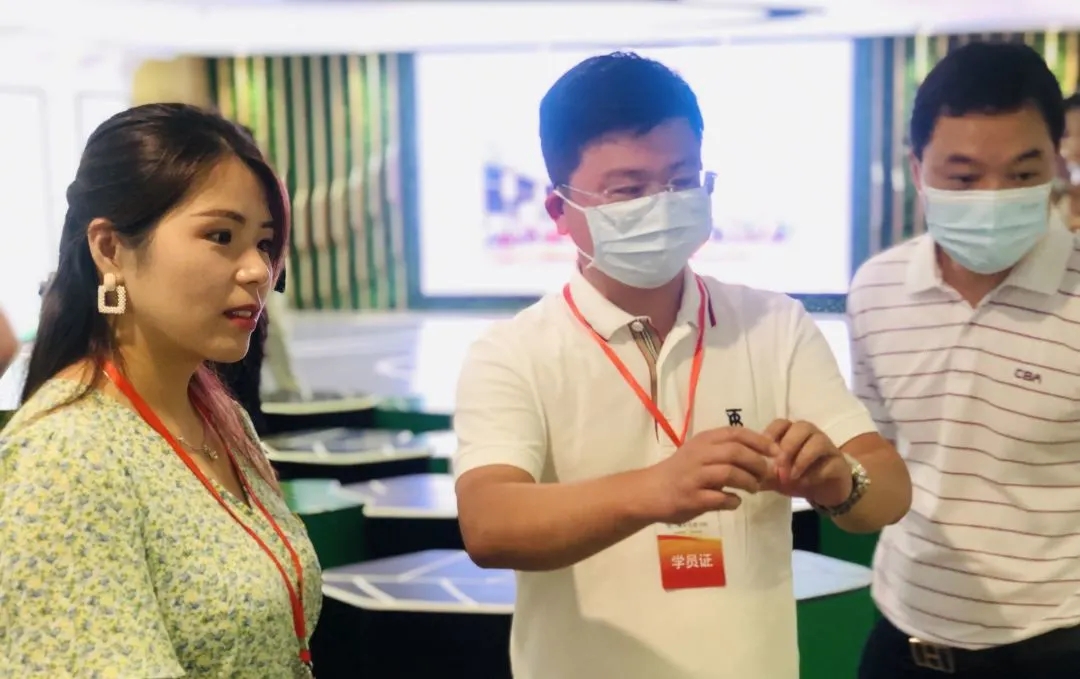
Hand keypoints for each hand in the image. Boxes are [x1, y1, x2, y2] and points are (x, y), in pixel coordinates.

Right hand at [641, 427, 779, 524]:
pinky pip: (720, 498)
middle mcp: (698, 454)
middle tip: (766, 474)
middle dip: (757, 463)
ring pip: (729, 473)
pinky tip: (734, 502)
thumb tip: (761, 455)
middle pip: (736, 452)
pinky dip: (733, 501)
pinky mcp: (691, 497)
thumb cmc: (680, 472)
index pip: (736, 433)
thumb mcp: (699, 452)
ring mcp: (694, 476)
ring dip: (748, 482)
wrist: (649, 491)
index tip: (775, 452)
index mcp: (703, 440)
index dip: (760, 441)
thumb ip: (724, 451)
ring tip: (753, 489)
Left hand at [762, 419, 852, 506]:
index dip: (771, 433)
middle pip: (801, 427)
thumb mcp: (776, 477)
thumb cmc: (798, 478)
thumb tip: (741, 473)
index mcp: (793, 434)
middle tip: (778, 465)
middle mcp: (811, 435)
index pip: (781, 423)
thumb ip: (761, 473)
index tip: (762, 451)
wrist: (826, 491)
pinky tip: (804, 483)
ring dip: (802, 459)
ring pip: (818, 441)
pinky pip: (829, 463)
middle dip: (788, 445)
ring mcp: (827, 447)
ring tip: (791, 476)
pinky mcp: (839, 463)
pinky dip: (815, 473)